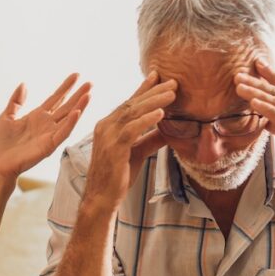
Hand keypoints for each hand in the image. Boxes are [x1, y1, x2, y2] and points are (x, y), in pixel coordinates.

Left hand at [0, 73, 90, 180]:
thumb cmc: (0, 144)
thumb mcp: (6, 116)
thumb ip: (16, 101)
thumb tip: (24, 84)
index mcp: (37, 117)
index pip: (56, 98)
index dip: (66, 87)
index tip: (76, 75)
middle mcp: (46, 125)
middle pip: (66, 106)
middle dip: (78, 95)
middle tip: (90, 83)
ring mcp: (49, 135)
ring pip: (68, 119)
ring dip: (79, 107)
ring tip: (89, 95)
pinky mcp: (48, 146)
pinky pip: (62, 133)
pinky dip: (70, 123)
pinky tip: (78, 112)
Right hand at [83, 72, 176, 211]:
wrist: (101, 199)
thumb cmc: (117, 178)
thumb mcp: (137, 153)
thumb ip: (151, 140)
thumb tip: (170, 132)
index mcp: (108, 126)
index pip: (129, 103)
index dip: (144, 89)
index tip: (158, 76)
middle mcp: (105, 127)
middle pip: (132, 104)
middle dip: (153, 91)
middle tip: (173, 82)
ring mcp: (107, 136)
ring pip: (132, 112)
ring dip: (154, 101)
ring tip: (172, 94)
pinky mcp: (113, 148)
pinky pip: (131, 129)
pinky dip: (146, 120)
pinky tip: (161, 114)